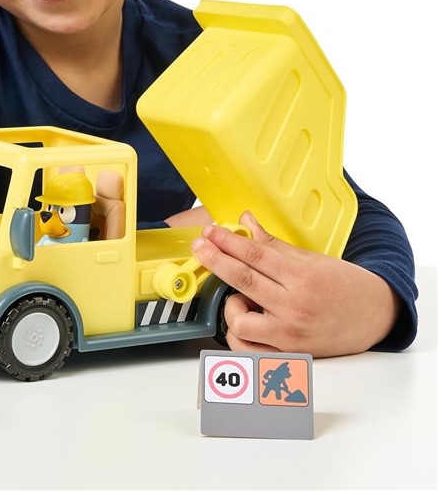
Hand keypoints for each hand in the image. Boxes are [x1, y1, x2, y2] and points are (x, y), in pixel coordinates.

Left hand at [190, 211, 400, 356]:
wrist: (375, 316)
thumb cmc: (344, 285)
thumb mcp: (311, 258)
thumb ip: (272, 244)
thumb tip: (245, 221)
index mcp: (303, 278)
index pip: (255, 256)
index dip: (228, 241)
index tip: (211, 232)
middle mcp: (295, 307)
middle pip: (243, 280)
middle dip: (215, 260)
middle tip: (201, 246)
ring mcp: (291, 335)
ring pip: (239, 322)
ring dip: (231, 305)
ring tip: (240, 297)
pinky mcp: (289, 354)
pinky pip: (248, 349)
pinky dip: (239, 334)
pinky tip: (245, 318)